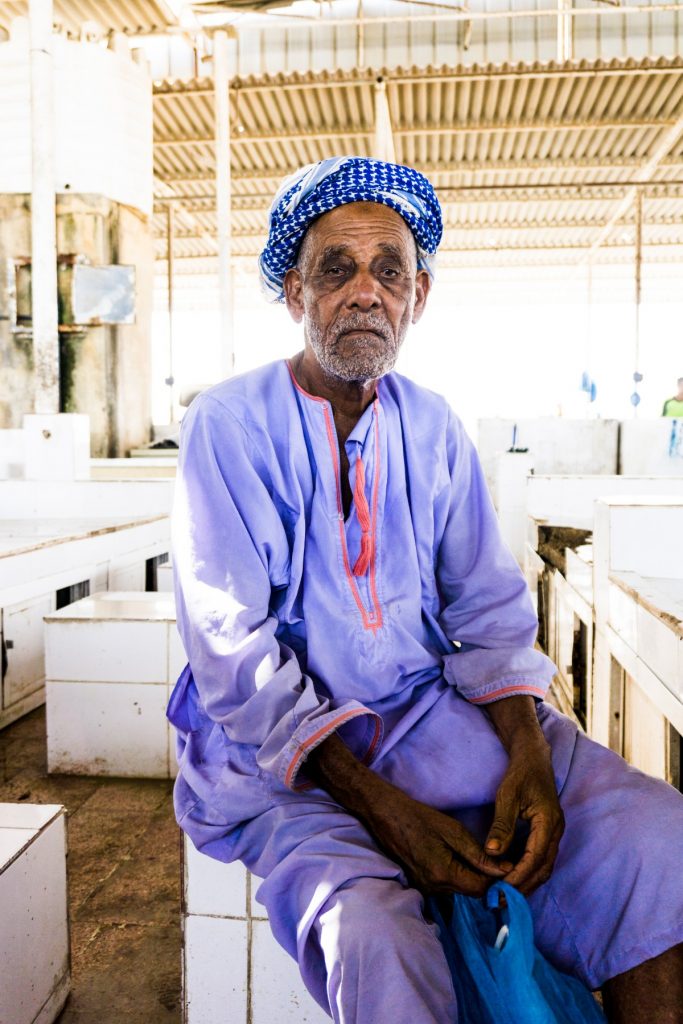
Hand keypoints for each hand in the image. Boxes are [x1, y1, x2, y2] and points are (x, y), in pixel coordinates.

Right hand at [364, 783, 512, 896]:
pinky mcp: (420, 885)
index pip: (481, 889)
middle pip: (471, 892)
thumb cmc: (421, 818)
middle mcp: (434, 888)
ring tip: (481, 859)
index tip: (509, 866)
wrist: (388, 816)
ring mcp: (425, 889)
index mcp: (443, 873)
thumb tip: (505, 870)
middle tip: (500, 861)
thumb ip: (479, 855)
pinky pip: (447, 887)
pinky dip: (458, 877)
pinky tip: (459, 861)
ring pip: (460, 891)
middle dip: (487, 880)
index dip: (498, 881)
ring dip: (472, 878)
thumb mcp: (454, 831)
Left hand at [484, 739, 564, 894]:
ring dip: (526, 882)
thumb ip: (502, 825)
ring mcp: (554, 833)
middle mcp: (556, 832)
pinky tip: (511, 878)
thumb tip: (492, 853)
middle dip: (523, 887)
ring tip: (504, 895)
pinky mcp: (548, 834)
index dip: (519, 877)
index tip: (501, 890)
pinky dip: (527, 871)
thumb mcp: (507, 796)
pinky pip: (540, 859)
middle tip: (501, 901)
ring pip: (543, 867)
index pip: (535, 859)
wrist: (534, 759)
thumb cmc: (520, 774)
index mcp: (549, 823)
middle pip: (543, 869)